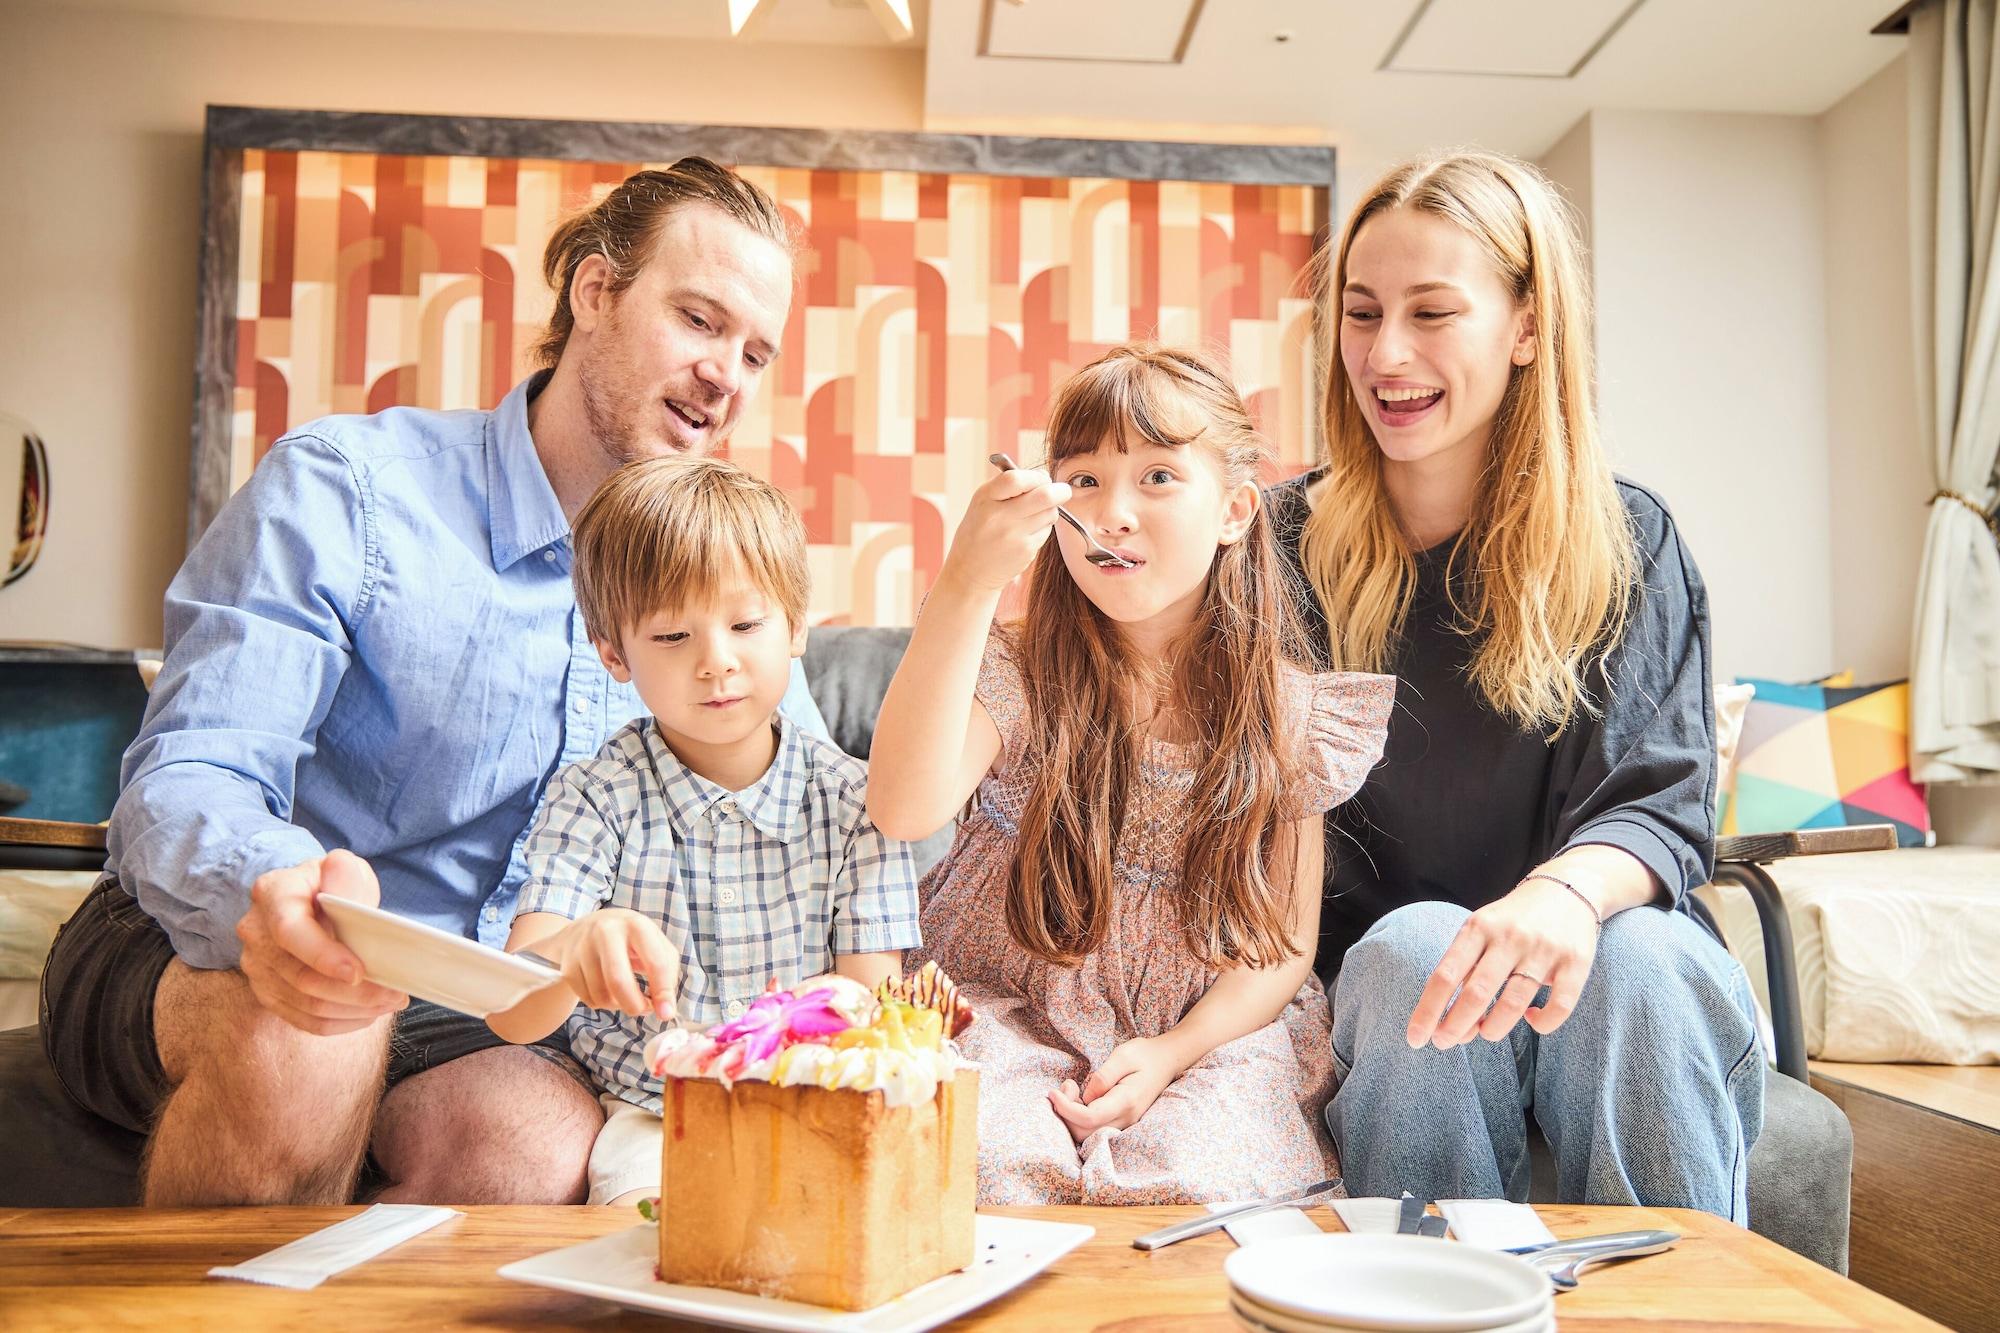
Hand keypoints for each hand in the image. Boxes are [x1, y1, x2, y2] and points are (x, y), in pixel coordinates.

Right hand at [235, 849, 408, 1035]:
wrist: (307, 899)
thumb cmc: (332, 883)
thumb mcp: (343, 868)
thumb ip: (345, 876)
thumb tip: (344, 884)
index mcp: (272, 894)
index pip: (290, 932)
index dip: (323, 956)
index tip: (359, 972)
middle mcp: (255, 932)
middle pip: (301, 977)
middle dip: (354, 992)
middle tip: (396, 994)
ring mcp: (257, 966)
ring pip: (305, 1003)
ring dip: (352, 1010)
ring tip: (389, 1003)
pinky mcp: (266, 992)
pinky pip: (302, 1020)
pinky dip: (339, 1022)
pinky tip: (366, 1014)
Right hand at [547, 909, 680, 1019]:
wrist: (586, 926)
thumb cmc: (630, 940)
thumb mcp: (655, 944)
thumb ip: (667, 974)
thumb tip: (665, 1010)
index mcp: (636, 925)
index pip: (655, 962)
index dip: (663, 993)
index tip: (666, 1014)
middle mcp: (606, 932)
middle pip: (619, 981)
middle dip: (634, 1005)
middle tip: (643, 1010)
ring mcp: (583, 947)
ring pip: (601, 995)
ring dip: (618, 1005)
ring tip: (625, 995)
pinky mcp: (568, 963)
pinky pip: (587, 999)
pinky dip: (601, 1003)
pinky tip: (607, 990)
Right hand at [938, 465, 1070, 592]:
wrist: (970, 570)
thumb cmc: (979, 530)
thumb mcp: (983, 501)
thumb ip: (1008, 486)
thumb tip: (1044, 476)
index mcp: (986, 498)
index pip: (1017, 478)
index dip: (1037, 476)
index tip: (1042, 478)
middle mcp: (999, 517)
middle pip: (1045, 496)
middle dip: (1060, 491)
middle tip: (1062, 491)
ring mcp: (1014, 536)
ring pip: (1050, 513)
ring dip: (1051, 510)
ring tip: (1037, 513)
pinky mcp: (1026, 551)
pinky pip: (1046, 531)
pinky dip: (1043, 527)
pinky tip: (1028, 531)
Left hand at [1048, 1036, 1178, 1142]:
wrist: (1167, 1061)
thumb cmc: (1144, 1054)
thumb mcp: (1122, 1056)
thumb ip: (1102, 1078)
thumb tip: (1086, 1097)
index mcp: (1126, 1101)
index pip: (1089, 1118)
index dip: (1065, 1109)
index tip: (1053, 1092)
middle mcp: (1126, 1119)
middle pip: (1084, 1132)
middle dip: (1066, 1112)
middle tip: (1066, 1085)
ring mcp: (1125, 1123)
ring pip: (1088, 1134)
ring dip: (1071, 1116)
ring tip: (1072, 1088)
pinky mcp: (1121, 1122)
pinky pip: (1094, 1129)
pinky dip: (1079, 1117)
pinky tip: (1080, 1097)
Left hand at [1405, 878, 1600, 1048]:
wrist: (1568, 888)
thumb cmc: (1512, 920)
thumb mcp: (1481, 929)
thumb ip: (1465, 968)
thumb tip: (1448, 1020)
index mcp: (1478, 928)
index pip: (1445, 975)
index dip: (1428, 1011)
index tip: (1415, 1038)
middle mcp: (1508, 937)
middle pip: (1476, 993)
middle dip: (1455, 1027)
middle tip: (1444, 1044)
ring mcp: (1543, 950)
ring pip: (1513, 1004)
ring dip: (1493, 1029)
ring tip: (1486, 1033)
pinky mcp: (1575, 963)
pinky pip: (1559, 1006)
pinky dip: (1542, 1024)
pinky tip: (1532, 1020)